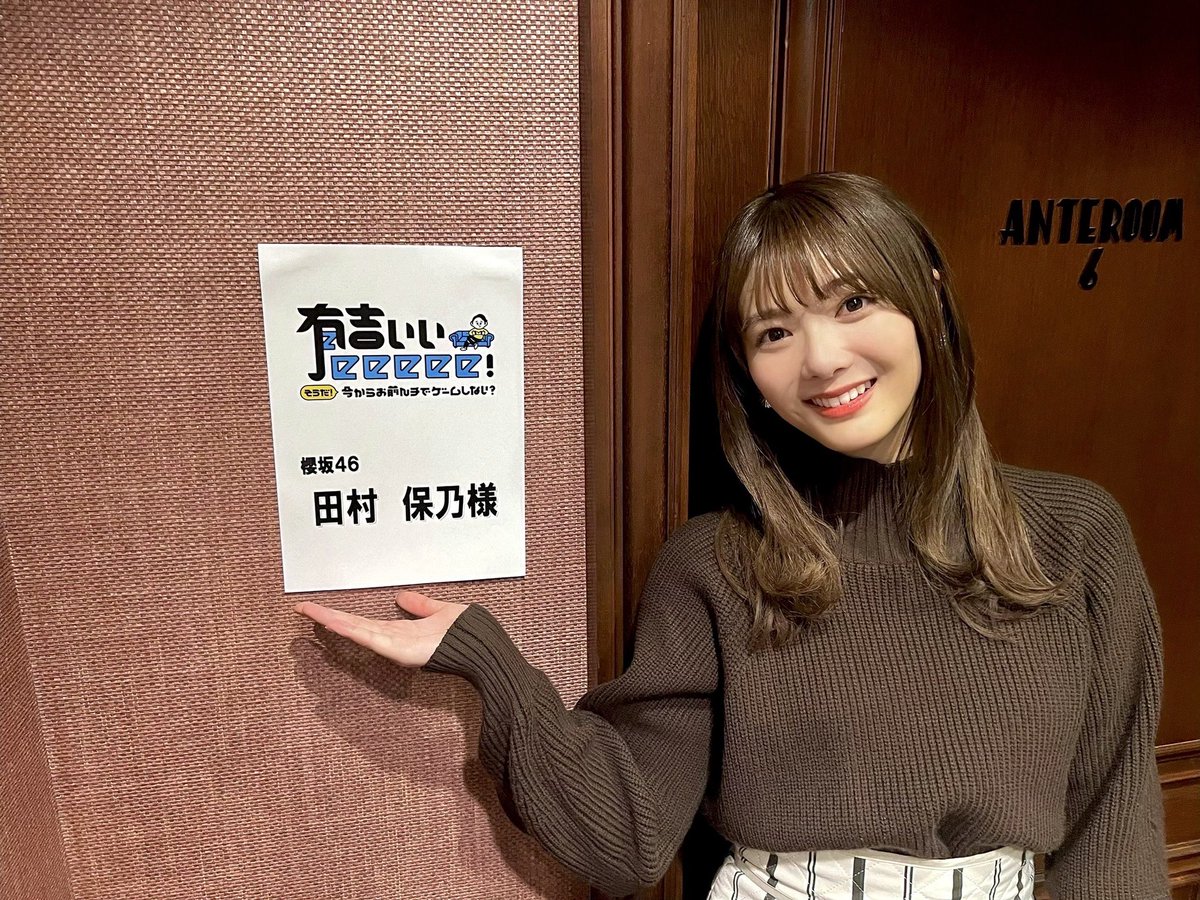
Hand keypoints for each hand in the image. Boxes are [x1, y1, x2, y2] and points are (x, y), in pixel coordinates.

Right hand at [294, 590, 468, 666]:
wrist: (482, 646)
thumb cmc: (465, 633)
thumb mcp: (438, 611)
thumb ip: (420, 605)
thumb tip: (402, 596)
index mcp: (399, 631)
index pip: (363, 621)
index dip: (341, 615)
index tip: (321, 607)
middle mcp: (393, 640)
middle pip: (353, 626)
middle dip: (327, 616)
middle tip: (303, 607)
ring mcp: (394, 646)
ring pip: (357, 631)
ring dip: (334, 621)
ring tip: (312, 611)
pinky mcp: (400, 650)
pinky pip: (372, 638)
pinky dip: (353, 631)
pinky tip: (338, 623)